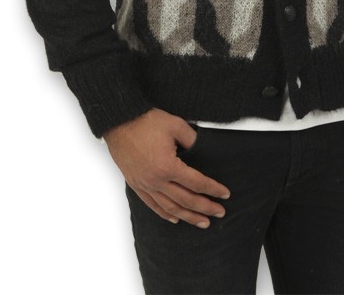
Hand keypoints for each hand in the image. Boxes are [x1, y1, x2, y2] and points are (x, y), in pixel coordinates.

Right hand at [103, 107, 230, 228]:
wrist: (119, 122)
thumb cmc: (146, 121)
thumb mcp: (176, 125)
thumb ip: (192, 140)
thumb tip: (203, 150)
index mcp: (168, 167)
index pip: (197, 183)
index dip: (213, 189)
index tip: (225, 194)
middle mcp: (156, 181)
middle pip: (186, 200)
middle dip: (205, 207)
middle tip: (220, 213)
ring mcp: (145, 185)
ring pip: (170, 208)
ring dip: (188, 217)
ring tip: (202, 222)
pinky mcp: (136, 184)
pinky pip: (152, 205)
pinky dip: (165, 214)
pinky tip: (175, 218)